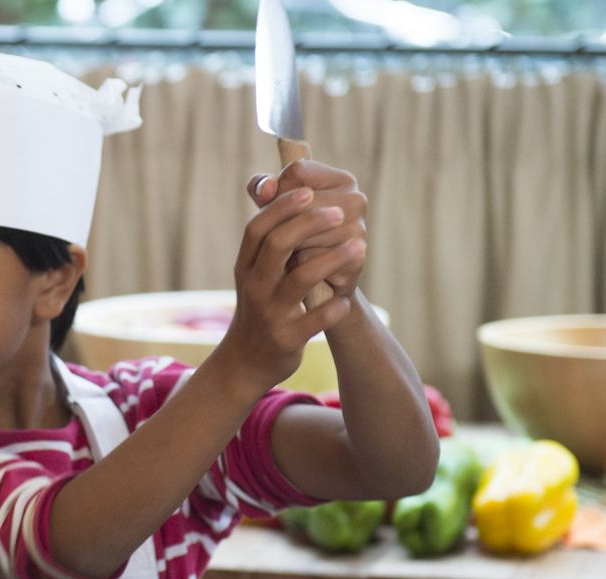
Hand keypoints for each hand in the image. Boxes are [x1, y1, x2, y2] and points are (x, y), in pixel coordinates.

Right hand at [223, 180, 360, 389]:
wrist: (246, 361)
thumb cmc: (259, 306)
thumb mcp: (253, 273)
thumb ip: (268, 238)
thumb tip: (279, 190)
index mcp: (245, 266)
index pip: (257, 227)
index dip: (282, 206)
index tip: (308, 191)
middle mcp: (253, 286)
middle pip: (277, 244)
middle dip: (310, 223)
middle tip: (341, 212)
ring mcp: (269, 313)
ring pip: (300, 278)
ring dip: (333, 258)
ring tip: (360, 246)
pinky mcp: (286, 338)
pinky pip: (315, 319)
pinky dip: (333, 307)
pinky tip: (345, 298)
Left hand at [246, 160, 367, 300]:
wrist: (314, 284)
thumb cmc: (293, 237)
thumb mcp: (275, 208)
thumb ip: (263, 189)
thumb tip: (265, 189)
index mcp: (341, 180)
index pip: (297, 171)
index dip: (277, 190)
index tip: (275, 206)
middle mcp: (356, 200)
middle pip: (300, 201)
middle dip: (282, 222)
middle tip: (281, 237)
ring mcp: (359, 229)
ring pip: (302, 232)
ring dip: (288, 246)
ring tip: (292, 253)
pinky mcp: (354, 259)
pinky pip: (309, 259)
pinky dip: (297, 265)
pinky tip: (301, 267)